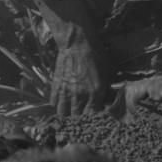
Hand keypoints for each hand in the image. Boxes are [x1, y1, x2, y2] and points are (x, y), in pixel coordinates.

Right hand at [32, 0, 109, 117]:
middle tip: (82, 118)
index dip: (93, 120)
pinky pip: (54, 102)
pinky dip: (57, 105)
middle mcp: (80, 95)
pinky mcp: (56, 85)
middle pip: (77, 118)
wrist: (77, 41)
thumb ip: (106, 91)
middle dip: (80, 120)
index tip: (94, 119)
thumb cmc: (96, 54)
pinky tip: (61, 103)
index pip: (93, 117)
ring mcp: (66, 91)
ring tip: (70, 113)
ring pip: (63, 113)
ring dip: (67, 115)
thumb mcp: (108, 72)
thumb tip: (105, 103)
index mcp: (96, 93)